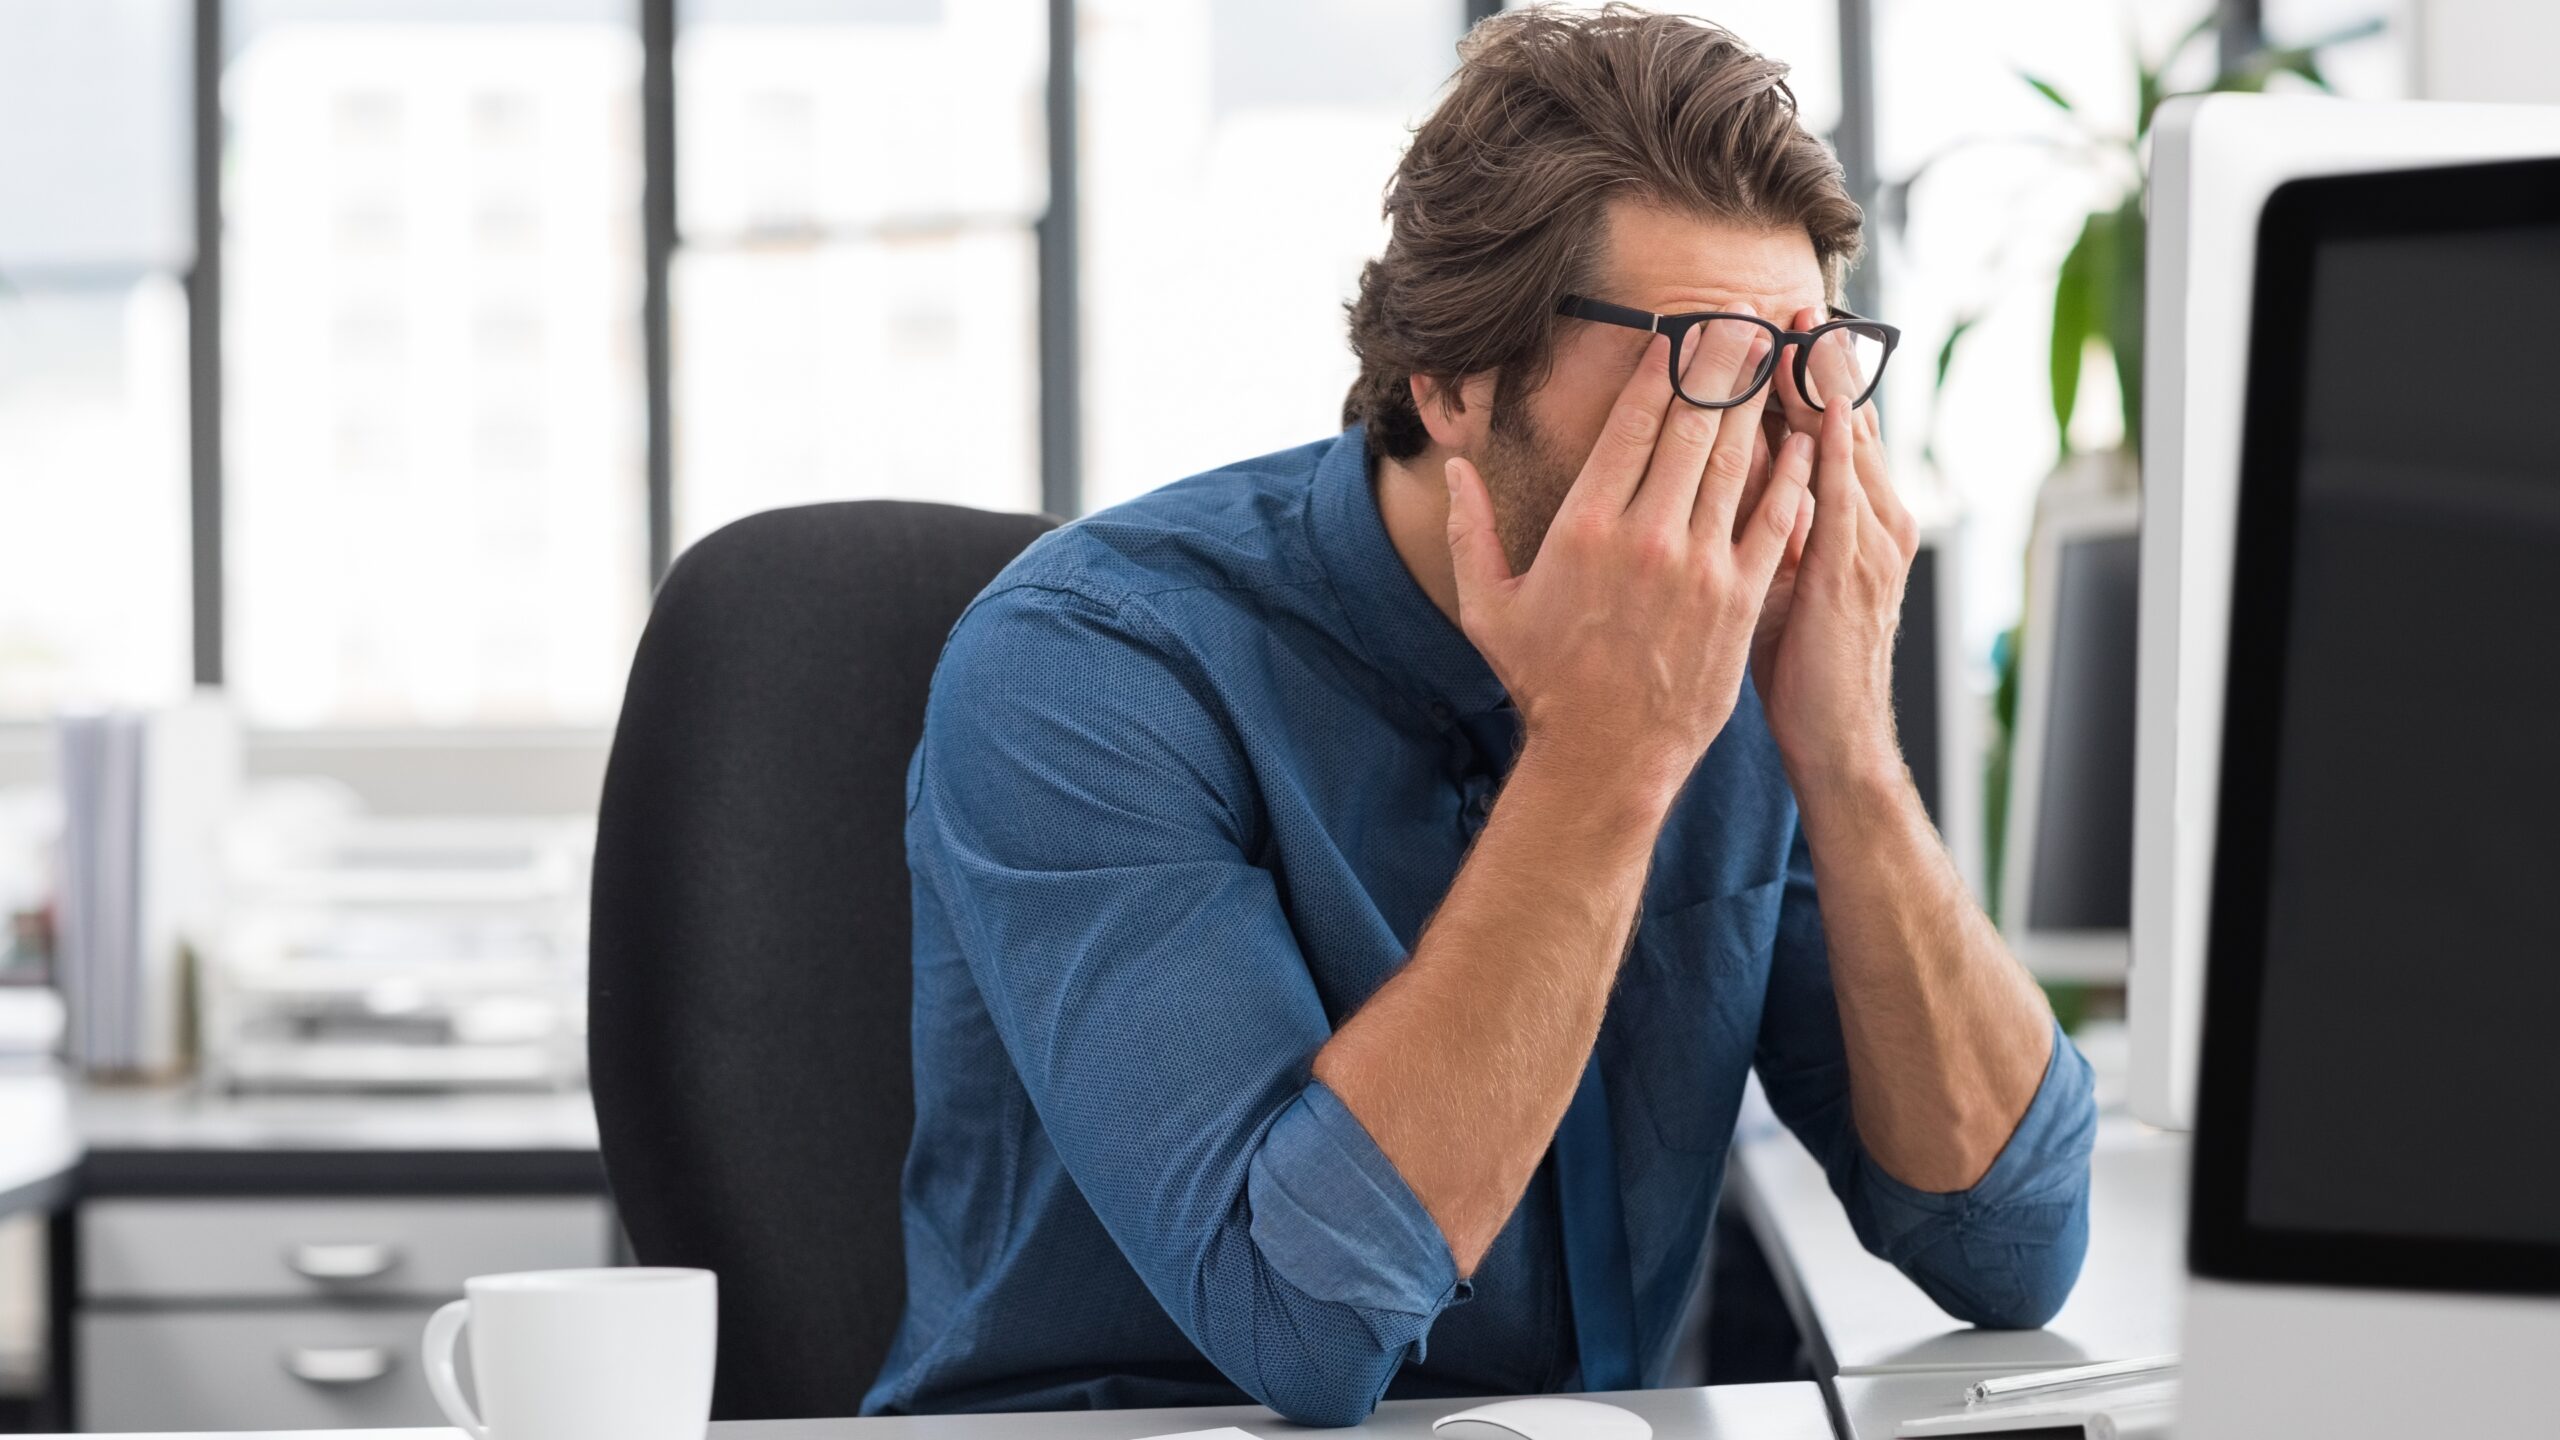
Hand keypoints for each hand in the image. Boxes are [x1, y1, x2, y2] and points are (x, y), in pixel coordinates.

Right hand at [1445, 322, 1814, 810]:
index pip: (1632, 424)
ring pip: (1737, 462)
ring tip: (1775, 354)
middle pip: (1692, 426)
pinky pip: (1775, 519)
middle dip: (1720, 363)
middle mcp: (1646, 535)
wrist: (1606, 756)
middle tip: (1741, 314)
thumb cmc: (1544, 682)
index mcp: (1585, 526)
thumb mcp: (1488, 606)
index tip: (1678, 332)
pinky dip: (1792, 474)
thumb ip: (1468, 531)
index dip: (1660, 370)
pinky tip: (1806, 438)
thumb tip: (1456, 468)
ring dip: (1759, 402)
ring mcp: (1700, 566)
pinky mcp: (1740, 598)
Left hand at [1756, 309, 1919, 791]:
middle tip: (1791, 298)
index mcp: (1860, 519)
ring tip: (1801, 326)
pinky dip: (1826, 444)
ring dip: (1823, 384)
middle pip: (1845, 420)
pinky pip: (1838, 491)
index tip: (1780, 323)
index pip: (1833, 428)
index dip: (1809, 375)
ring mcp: (1869, 542)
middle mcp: (1875, 519)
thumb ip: (1773, 524)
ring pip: (1846, 444)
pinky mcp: (1851, 570)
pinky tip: (1812, 405)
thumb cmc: (1805, 666)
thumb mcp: (1787, 580)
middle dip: (1819, 359)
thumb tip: (1732, 475)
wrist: (1837, 741)